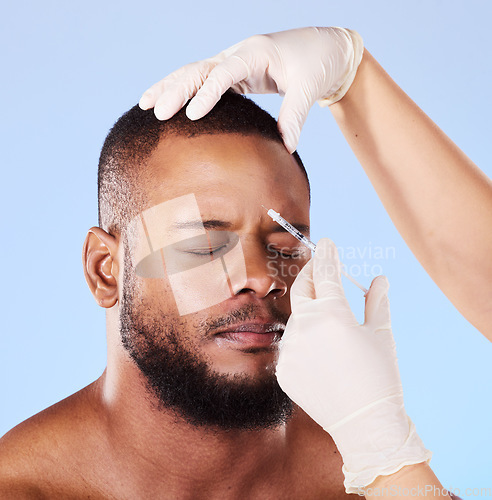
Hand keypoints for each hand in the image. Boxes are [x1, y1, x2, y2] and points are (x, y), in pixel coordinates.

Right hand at [138, 27, 363, 152]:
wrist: (326, 49)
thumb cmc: (318, 63)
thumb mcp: (310, 87)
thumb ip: (295, 115)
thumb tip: (287, 146)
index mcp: (256, 52)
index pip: (224, 72)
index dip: (207, 93)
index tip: (191, 115)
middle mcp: (239, 54)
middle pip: (199, 69)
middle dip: (175, 88)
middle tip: (155, 111)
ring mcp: (234, 63)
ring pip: (195, 72)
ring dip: (170, 86)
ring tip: (145, 104)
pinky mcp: (235, 75)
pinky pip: (204, 82)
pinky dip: (185, 91)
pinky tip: (168, 104)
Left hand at [275, 239, 431, 492]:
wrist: (364, 425)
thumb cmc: (380, 377)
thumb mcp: (382, 334)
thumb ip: (377, 300)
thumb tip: (379, 278)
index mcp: (332, 315)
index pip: (325, 273)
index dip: (327, 255)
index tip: (326, 242)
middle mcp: (305, 327)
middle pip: (301, 288)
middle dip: (311, 273)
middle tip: (319, 266)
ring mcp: (289, 349)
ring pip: (296, 317)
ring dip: (309, 311)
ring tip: (329, 325)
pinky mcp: (282, 368)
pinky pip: (290, 343)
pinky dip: (303, 338)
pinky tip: (320, 353)